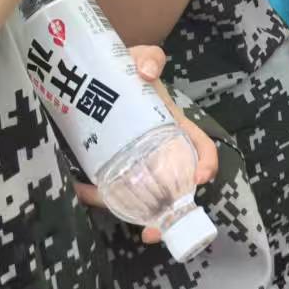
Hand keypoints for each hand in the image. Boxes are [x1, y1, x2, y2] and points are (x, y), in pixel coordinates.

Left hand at [73, 46, 219, 244]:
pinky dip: (97, 194)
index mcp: (176, 127)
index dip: (206, 165)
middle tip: (152, 231)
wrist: (99, 74)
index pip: (201, 148)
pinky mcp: (113, 165)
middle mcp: (161, 150)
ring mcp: (137, 161)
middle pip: (174, 188)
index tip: (198, 180)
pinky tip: (82, 188)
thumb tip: (146, 73)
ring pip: (142, 196)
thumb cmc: (131, 69)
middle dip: (169, 215)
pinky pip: (111, 188)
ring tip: (110, 213)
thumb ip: (149, 57)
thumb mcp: (143, 58)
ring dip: (131, 214)